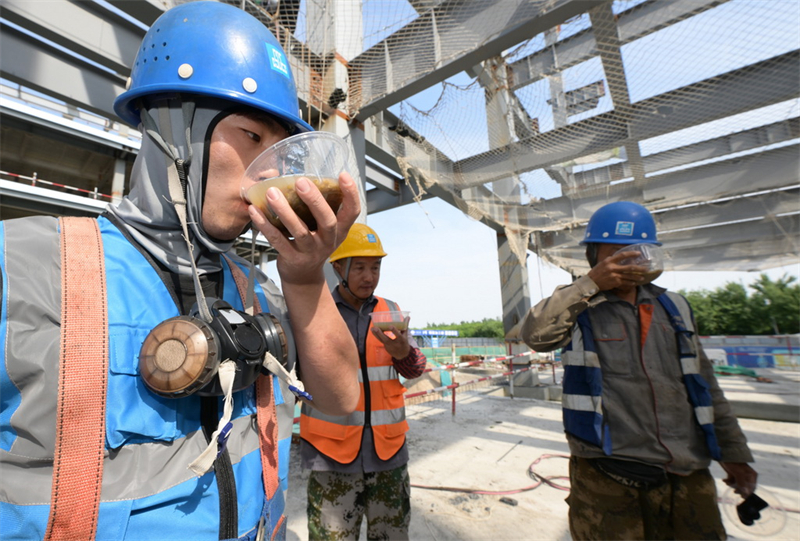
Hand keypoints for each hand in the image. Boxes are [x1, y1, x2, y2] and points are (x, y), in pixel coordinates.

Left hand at [249, 171, 359, 285]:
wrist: (303, 276)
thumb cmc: (313, 243)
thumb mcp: (324, 229)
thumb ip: (319, 208)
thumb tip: (304, 176)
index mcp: (339, 230)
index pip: (352, 212)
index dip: (351, 194)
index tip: (343, 175)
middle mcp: (328, 241)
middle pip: (327, 221)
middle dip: (315, 200)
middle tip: (301, 182)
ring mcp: (311, 251)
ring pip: (299, 231)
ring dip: (284, 211)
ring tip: (271, 193)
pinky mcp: (292, 258)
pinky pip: (278, 240)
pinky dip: (265, 225)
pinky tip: (255, 211)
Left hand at [370, 317, 410, 359]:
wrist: (402, 354)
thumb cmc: (404, 342)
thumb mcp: (405, 335)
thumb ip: (405, 325)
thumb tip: (408, 316)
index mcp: (401, 340)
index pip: (398, 335)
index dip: (394, 331)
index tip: (390, 326)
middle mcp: (395, 343)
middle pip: (387, 339)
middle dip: (381, 334)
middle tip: (376, 328)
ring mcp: (389, 346)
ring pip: (382, 340)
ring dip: (376, 334)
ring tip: (372, 328)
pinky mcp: (385, 346)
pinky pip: (381, 340)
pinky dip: (376, 336)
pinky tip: (373, 331)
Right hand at [586, 250, 648, 291]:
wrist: (591, 282)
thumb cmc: (597, 271)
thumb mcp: (603, 263)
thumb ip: (612, 260)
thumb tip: (620, 257)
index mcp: (609, 261)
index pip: (622, 255)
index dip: (631, 254)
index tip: (638, 253)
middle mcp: (613, 268)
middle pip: (629, 267)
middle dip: (639, 268)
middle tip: (646, 268)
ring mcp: (614, 276)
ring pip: (629, 276)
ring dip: (637, 277)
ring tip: (642, 277)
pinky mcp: (615, 282)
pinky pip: (625, 282)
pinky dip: (630, 283)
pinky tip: (634, 283)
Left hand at [720, 462, 757, 498]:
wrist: (723, 453)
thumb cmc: (733, 461)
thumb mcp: (738, 473)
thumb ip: (742, 483)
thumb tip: (746, 493)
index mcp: (751, 475)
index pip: (752, 487)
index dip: (748, 493)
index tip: (743, 497)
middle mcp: (747, 475)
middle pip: (744, 487)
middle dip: (739, 489)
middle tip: (734, 491)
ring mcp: (739, 474)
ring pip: (737, 484)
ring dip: (732, 485)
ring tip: (727, 483)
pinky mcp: (732, 473)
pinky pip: (732, 481)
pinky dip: (728, 481)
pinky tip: (724, 480)